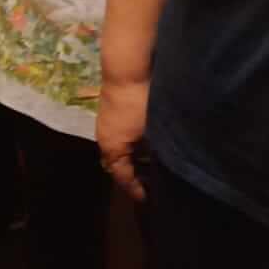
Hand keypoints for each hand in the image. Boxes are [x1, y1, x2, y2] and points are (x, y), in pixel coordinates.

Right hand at [97, 78, 150, 201]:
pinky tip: (147, 141)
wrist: (128, 70)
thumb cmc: (140, 103)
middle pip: (116, 164)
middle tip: (153, 181)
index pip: (122, 177)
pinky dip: (131, 144)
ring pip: (119, 150)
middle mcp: (105, 138)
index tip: (148, 198)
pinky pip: (120, 137)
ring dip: (133, 157)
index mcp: (111, 147)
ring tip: (153, 162)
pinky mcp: (111, 111)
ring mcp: (106, 123)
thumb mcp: (151, 132)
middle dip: (133, 174)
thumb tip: (163, 167)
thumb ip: (154, 153)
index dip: (135, 189)